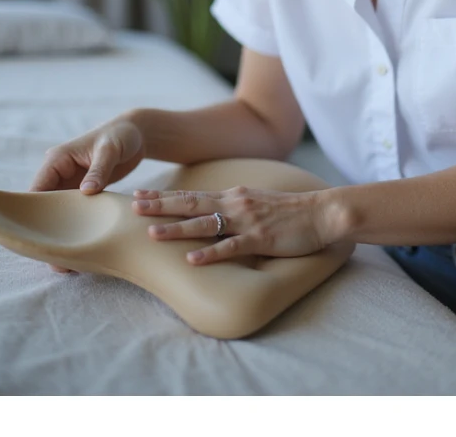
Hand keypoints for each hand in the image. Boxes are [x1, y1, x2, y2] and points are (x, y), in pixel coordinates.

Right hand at [29, 113, 145, 272]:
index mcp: (57, 160)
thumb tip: (85, 192)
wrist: (137, 133)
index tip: (37, 240)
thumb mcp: (110, 149)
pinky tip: (82, 248)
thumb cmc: (122, 135)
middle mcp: (58, 173)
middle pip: (45, 207)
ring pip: (59, 214)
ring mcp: (70, 184)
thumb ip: (98, 170)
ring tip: (66, 263)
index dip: (34, 215)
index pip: (36, 190)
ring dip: (63, 234)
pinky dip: (77, 228)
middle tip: (54, 261)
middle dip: (47, 232)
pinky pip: (75, 213)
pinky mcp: (83, 192)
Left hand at [130, 185, 335, 264]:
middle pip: (191, 204)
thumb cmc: (291, 212)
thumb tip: (213, 216)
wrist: (322, 213)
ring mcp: (247, 221)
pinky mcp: (260, 238)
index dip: (165, 196)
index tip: (140, 195)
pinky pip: (230, 247)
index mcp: (234, 196)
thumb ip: (235, 209)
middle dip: (160, 206)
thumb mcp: (257, 203)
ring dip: (177, 229)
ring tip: (152, 234)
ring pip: (204, 224)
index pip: (192, 195)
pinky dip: (210, 254)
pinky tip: (192, 260)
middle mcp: (235, 204)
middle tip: (133, 206)